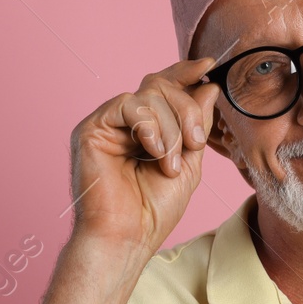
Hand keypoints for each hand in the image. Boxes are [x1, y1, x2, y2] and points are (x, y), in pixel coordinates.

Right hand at [66, 56, 224, 252]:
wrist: (127, 237)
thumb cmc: (153, 210)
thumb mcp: (188, 162)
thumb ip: (196, 124)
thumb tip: (208, 86)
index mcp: (147, 128)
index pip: (165, 87)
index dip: (186, 72)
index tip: (210, 66)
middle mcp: (125, 122)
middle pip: (160, 85)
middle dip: (186, 110)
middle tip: (195, 144)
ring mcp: (107, 124)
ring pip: (148, 94)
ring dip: (171, 128)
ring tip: (170, 164)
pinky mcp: (92, 129)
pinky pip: (127, 105)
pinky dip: (149, 126)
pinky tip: (155, 152)